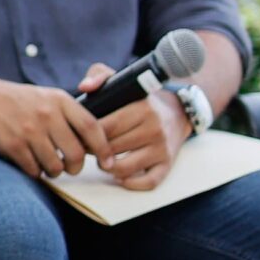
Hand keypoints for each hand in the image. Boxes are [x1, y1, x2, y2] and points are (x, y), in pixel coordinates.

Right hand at [0, 75, 109, 179]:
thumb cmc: (16, 100)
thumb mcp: (46, 96)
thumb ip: (68, 114)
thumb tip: (92, 142)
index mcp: (59, 100)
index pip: (91, 127)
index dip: (104, 149)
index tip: (108, 162)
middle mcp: (46, 114)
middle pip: (76, 153)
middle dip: (76, 167)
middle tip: (71, 167)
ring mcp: (29, 131)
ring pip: (55, 166)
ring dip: (54, 171)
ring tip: (48, 165)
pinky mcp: (12, 145)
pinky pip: (34, 170)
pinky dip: (35, 172)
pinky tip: (31, 163)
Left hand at [79, 63, 187, 190]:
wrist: (178, 112)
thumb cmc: (140, 100)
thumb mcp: (122, 80)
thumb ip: (99, 75)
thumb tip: (83, 87)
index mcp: (141, 108)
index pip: (105, 127)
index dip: (87, 135)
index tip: (81, 134)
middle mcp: (154, 128)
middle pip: (111, 148)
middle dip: (94, 151)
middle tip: (88, 148)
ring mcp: (162, 148)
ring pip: (124, 167)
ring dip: (107, 168)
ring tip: (102, 160)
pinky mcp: (167, 164)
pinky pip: (148, 182)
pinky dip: (131, 183)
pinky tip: (120, 176)